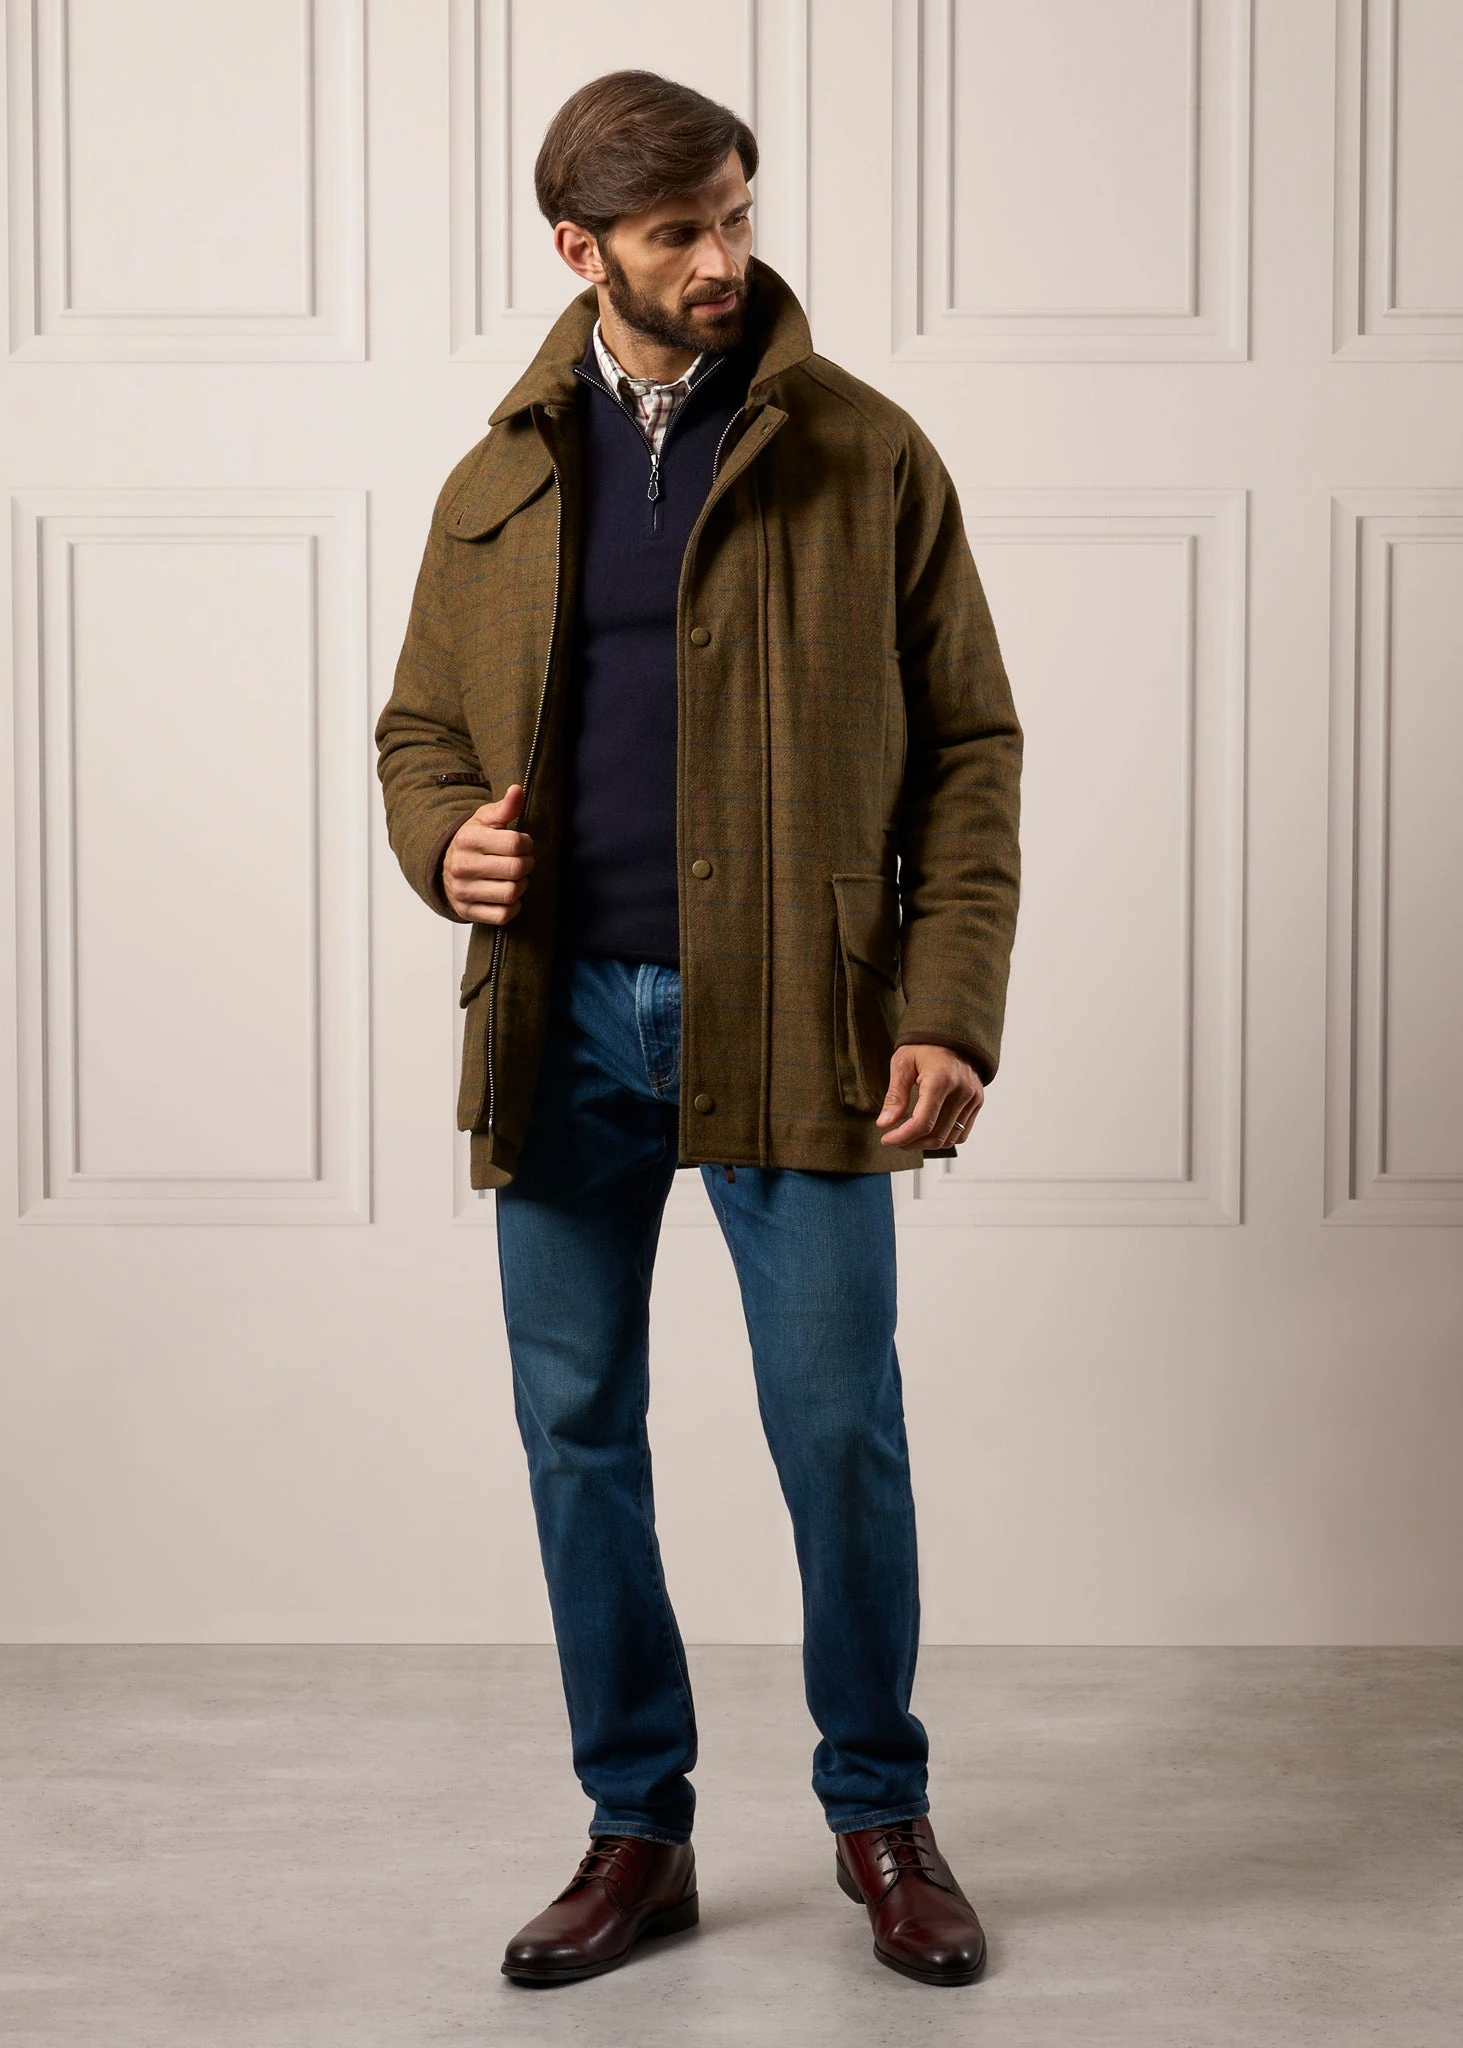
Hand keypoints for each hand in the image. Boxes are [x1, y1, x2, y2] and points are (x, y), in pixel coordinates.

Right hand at [443, 783, 535, 922]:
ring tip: (516, 878)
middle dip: (527, 865)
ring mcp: (462, 891)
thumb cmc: (473, 841)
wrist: (446, 867)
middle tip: (524, 862)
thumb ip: (505, 807)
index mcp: (467, 839)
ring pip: (511, 893)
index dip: (527, 845)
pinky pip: (503, 915)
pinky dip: (513, 906)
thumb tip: (517, 790)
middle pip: (516, 870)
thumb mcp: (486, 820)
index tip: (523, 845)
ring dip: (521, 886)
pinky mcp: (466, 911)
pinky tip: (508, 895)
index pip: (515, 844)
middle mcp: (462, 866)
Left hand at [876, 1044, 983, 1149]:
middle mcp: (962, 1091)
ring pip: (949, 1139)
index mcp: (941, 1080)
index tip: (887, 1139)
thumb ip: (895, 1096)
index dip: (902, 1137)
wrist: (952, 1034)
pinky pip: (961, 1133)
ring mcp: (973, 1098)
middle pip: (936, 1136)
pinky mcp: (977, 1102)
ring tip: (908, 1137)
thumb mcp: (903, 1064)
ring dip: (926, 1144)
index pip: (923, 1123)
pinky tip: (927, 1131)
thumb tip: (885, 1124)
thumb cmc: (925, 1046)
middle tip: (894, 1139)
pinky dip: (943, 1138)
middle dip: (911, 1143)